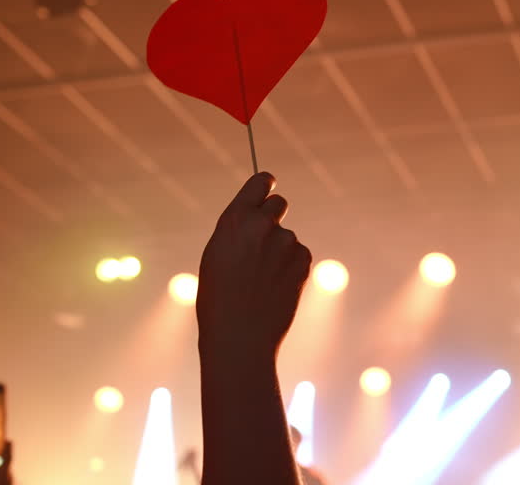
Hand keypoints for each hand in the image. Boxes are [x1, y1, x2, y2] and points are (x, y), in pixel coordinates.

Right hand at [197, 172, 309, 357]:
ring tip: (261, 281)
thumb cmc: (218, 299)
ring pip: (287, 237)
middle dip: (274, 216)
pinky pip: (299, 255)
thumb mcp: (216, 255)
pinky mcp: (303, 260)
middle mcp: (262, 224)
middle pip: (279, 203)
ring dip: (280, 251)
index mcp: (235, 219)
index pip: (260, 182)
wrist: (239, 336)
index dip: (265, 184)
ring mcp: (286, 241)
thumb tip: (258, 216)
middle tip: (264, 240)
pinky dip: (291, 267)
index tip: (269, 184)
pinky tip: (276, 288)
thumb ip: (238, 230)